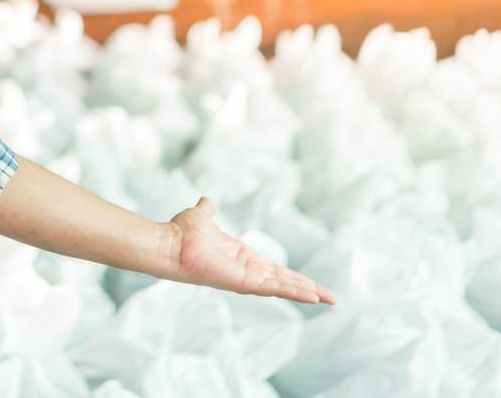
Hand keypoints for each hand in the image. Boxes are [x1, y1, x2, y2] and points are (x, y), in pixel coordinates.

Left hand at [164, 195, 335, 304]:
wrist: (169, 243)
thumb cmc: (182, 234)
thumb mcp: (202, 217)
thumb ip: (207, 210)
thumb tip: (206, 200)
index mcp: (241, 256)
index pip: (274, 269)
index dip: (293, 276)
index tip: (310, 283)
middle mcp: (247, 270)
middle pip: (285, 280)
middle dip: (308, 288)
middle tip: (331, 297)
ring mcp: (246, 278)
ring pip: (284, 286)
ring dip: (306, 292)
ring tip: (329, 299)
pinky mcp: (243, 282)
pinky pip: (274, 288)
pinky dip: (293, 292)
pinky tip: (312, 297)